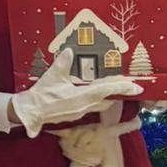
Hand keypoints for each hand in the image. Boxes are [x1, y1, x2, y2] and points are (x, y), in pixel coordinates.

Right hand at [12, 48, 140, 138]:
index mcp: (82, 97)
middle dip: (116, 93)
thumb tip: (69, 51)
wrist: (29, 113)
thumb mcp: (52, 76)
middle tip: (124, 84)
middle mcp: (84, 107)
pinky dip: (95, 100)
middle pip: (107, 100)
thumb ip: (63, 63)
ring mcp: (79, 113)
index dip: (123, 88)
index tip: (136, 87)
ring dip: (106, 97)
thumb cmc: (41, 96)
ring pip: (99, 105)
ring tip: (109, 88)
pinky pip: (90, 107)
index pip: (108, 91)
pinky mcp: (74, 115)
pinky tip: (91, 95)